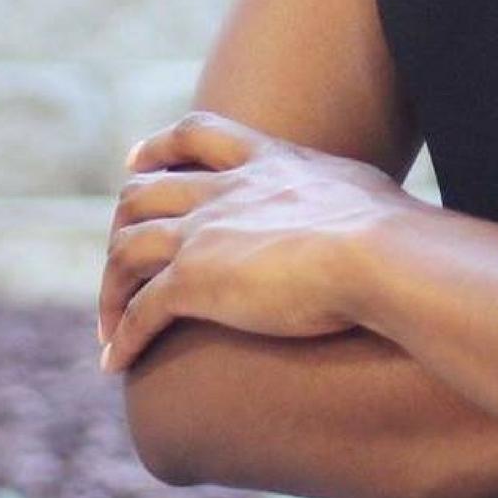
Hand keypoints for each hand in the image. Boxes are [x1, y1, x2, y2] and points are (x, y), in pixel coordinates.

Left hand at [97, 111, 411, 370]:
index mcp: (264, 159)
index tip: (136, 163)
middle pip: (143, 192)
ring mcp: (202, 232)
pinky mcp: (193, 282)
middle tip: (115, 256)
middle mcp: (224, 189)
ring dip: (111, 289)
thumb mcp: (355, 189)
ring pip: (127, 250)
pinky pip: (140, 311)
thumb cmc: (387, 227)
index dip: (158, 147)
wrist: (378, 252)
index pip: (195, 132)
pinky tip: (116, 365)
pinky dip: (122, 337)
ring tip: (109, 326)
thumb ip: (338, 194)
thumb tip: (363, 210)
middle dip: (120, 223)